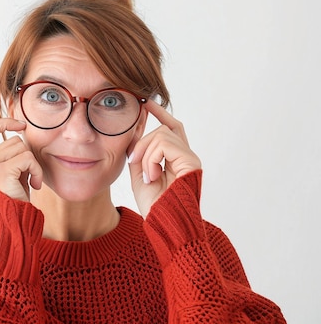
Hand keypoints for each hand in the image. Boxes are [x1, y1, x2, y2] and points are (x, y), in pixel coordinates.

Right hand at [0, 118, 42, 201]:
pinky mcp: (0, 171)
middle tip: (26, 175)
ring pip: (22, 148)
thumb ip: (10, 152)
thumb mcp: (10, 169)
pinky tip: (34, 185)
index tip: (21, 126)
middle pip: (14, 140)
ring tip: (30, 180)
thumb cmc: (15, 196)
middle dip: (26, 156)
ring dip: (33, 164)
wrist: (14, 220)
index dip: (5, 122)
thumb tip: (21, 130)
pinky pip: (28, 158)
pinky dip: (36, 171)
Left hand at [127, 100, 200, 217]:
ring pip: (162, 134)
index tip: (146, 102)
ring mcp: (190, 158)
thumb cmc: (154, 205)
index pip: (171, 128)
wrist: (164, 224)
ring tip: (148, 176)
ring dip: (146, 154)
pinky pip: (166, 144)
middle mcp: (186, 157)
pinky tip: (152, 175)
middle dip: (143, 141)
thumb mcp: (139, 173)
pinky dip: (153, 158)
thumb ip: (139, 152)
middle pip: (164, 129)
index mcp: (176, 159)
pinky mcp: (192, 162)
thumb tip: (135, 129)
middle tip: (134, 162)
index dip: (160, 113)